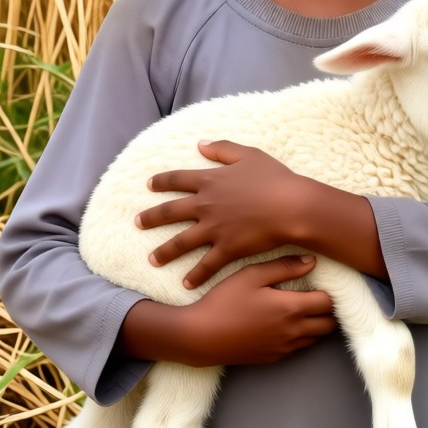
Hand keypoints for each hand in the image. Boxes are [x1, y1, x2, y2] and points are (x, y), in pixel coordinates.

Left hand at [137, 140, 308, 288]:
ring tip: (152, 260)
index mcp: (210, 181)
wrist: (291, 206)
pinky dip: (195, 276)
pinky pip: (206, 265)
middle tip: (137, 223)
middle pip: (170, 212)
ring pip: (181, 243)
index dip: (162, 181)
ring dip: (164, 252)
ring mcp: (214, 229)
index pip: (177, 180)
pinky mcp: (227, 248)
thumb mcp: (248, 155)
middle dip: (151, 218)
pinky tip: (186, 284)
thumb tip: (200, 144)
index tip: (149, 185)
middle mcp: (205, 205)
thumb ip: (222, 149)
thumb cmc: (274, 178)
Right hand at [182, 255, 336, 365]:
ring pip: (316, 339)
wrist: (200, 337)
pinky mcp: (273, 358)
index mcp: (291, 308)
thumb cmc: (224, 301)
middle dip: (329, 310)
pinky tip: (287, 323)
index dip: (331, 292)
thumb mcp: (251, 275)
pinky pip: (299, 348)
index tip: (324, 282)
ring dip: (317, 324)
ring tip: (305, 307)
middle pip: (329, 325)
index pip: (328, 303)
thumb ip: (284, 267)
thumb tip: (312, 262)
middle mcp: (293, 332)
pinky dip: (302, 336)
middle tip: (319, 295)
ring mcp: (283, 348)